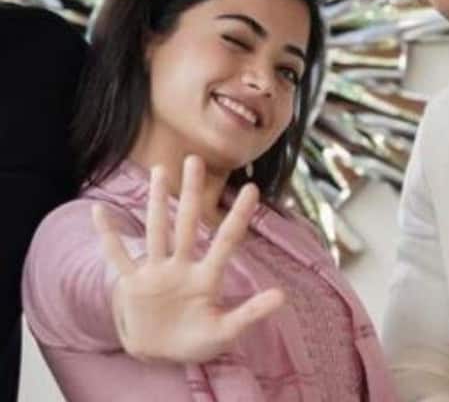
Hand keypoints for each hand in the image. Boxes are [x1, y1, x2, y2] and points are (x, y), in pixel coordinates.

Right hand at [92, 155, 284, 363]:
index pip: (226, 240)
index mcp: (207, 277)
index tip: (252, 188)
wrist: (163, 356)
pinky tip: (99, 212)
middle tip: (195, 159)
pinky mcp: (132, 285)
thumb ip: (251, 313)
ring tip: (158, 170)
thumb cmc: (198, 342)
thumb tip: (282, 296)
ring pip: (156, 230)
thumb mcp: (227, 331)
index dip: (239, 216)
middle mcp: (182, 267)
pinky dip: (108, 236)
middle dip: (191, 192)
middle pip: (187, 222)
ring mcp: (156, 273)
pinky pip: (118, 257)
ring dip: (156, 201)